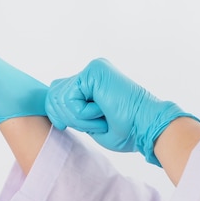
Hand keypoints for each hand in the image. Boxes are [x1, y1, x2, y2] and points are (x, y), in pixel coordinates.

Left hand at [45, 58, 199, 165]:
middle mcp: (91, 72)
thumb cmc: (127, 130)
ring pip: (60, 97)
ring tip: (100, 119)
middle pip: (54, 92)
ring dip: (77, 117)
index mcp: (92, 82)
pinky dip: (82, 113)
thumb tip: (51, 106)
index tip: (64, 126)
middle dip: (64, 115)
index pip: (57, 91)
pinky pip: (70, 97)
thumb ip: (72, 111)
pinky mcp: (94, 71)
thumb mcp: (90, 123)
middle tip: (91, 124)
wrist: (147, 127)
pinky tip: (102, 111)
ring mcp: (93, 69)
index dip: (55, 111)